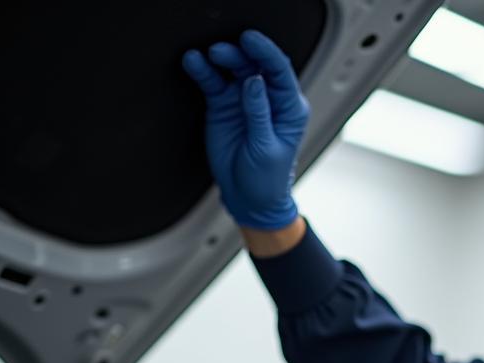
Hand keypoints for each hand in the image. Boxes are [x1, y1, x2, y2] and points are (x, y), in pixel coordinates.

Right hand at [183, 29, 308, 229]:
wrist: (248, 200)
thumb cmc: (268, 180)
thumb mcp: (267, 148)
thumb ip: (259, 114)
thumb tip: (254, 81)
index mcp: (289, 108)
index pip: (279, 72)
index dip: (266, 53)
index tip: (250, 41)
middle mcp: (267, 99)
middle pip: (255, 65)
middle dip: (240, 53)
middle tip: (223, 49)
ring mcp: (244, 100)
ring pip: (233, 69)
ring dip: (221, 58)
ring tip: (207, 54)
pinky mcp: (223, 105)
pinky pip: (213, 82)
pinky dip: (203, 71)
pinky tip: (194, 63)